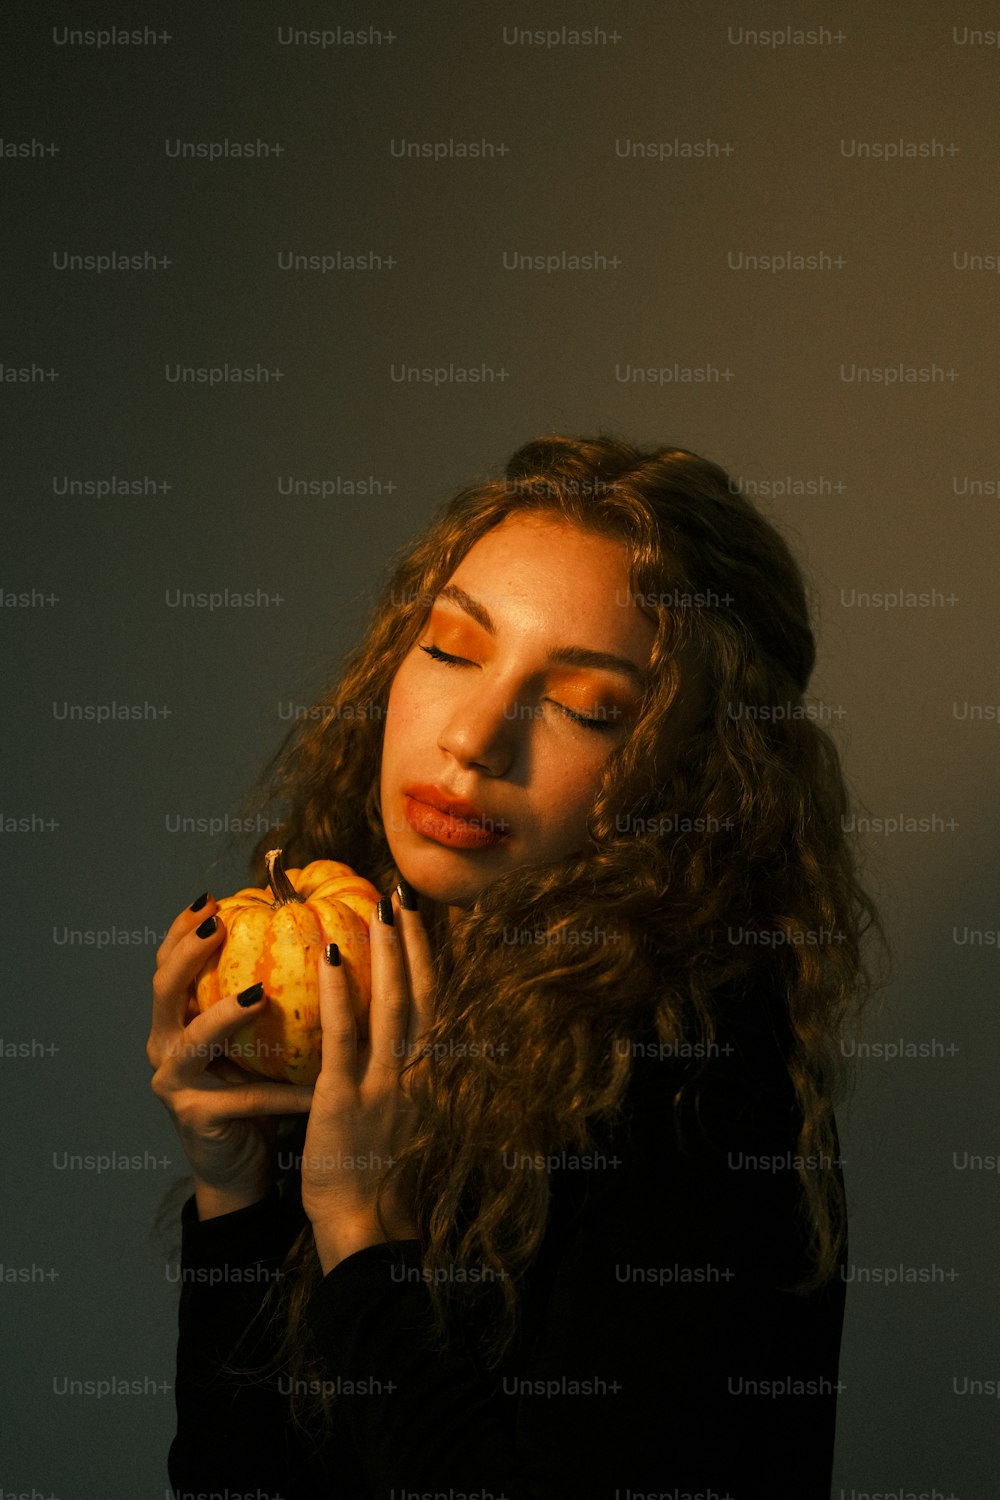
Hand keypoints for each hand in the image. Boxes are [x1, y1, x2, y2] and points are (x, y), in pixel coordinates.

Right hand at [147, 894, 313, 1212]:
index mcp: (177, 1019)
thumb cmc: (257, 1086)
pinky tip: (315, 1083)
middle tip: (220, 925)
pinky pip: (245, 1098)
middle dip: (188, 954)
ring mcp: (176, 1084)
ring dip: (224, 1015)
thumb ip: (268, 987)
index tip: (213, 896)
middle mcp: (166, 1046)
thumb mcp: (258, 1034)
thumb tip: (313, 927)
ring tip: (260, 994)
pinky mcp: (197, 1120)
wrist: (242, 1166)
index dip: (184, 928)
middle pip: (164, 990)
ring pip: (192, 1041)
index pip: (170, 962)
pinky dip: (284, 1090)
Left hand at [301, 888, 434, 1270]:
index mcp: (431, 1079)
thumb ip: (406, 1079)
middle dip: (415, 941)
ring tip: (377, 907)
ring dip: (387, 951)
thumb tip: (401, 1043)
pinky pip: (343, 1034)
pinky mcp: (346, 1098)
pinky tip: (328, 954)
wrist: (371, 1234)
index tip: (425, 920)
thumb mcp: (407, 1124)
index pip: (437, 1005)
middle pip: (423, 992)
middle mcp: (418, 1074)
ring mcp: (385, 1084)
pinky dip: (339, 989)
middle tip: (403, 894)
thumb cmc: (383, 1182)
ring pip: (392, 1004)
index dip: (432, 959)